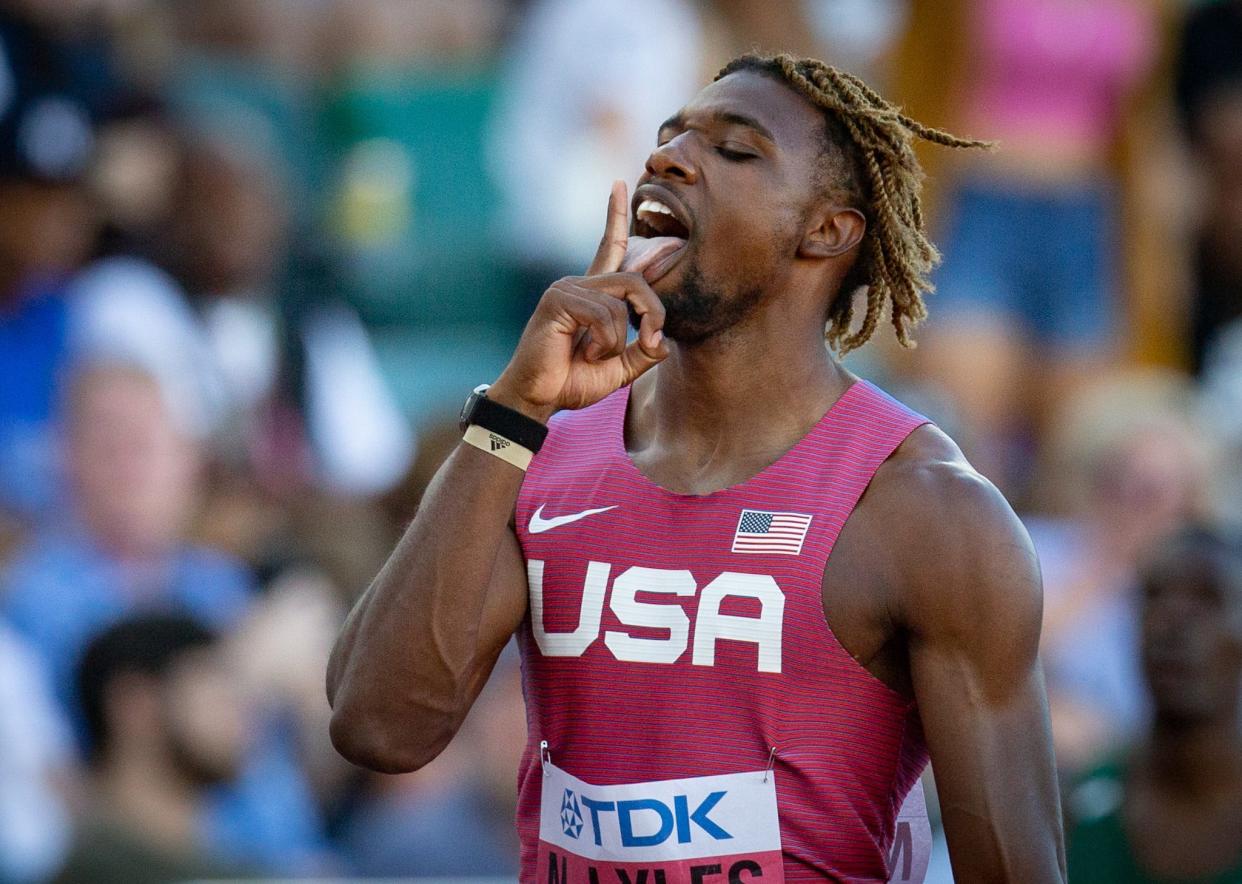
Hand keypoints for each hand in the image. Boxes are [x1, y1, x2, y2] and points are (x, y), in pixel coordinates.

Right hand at [490, 181, 667, 420]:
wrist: (537, 398)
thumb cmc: (570, 383)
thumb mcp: (618, 370)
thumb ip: (643, 353)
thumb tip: (663, 340)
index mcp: (592, 295)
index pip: (610, 248)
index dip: (616, 217)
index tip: (620, 184)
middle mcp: (579, 284)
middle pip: (635, 280)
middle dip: (654, 311)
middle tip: (652, 341)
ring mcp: (566, 289)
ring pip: (622, 301)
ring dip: (621, 338)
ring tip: (597, 357)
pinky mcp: (558, 300)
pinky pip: (605, 314)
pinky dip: (606, 342)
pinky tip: (585, 353)